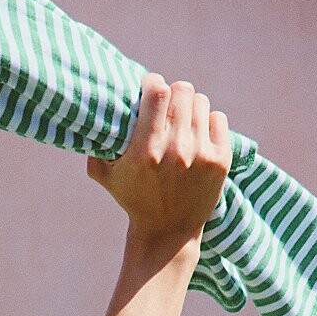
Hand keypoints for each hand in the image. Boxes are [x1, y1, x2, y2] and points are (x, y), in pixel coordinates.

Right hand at [86, 73, 231, 248]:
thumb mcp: (107, 177)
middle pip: (182, 90)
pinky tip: (198, 135)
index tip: (149, 87)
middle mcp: (175, 150)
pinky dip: (208, 122)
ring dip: (190, 107)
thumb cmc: (134, 200)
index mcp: (145, 152)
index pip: (158, 91)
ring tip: (182, 122)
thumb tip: (96, 115)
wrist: (166, 233)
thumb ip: (97, 147)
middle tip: (167, 105)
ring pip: (201, 102)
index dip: (153, 82)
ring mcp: (201, 154)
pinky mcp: (220, 160)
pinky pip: (218, 118)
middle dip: (173, 94)